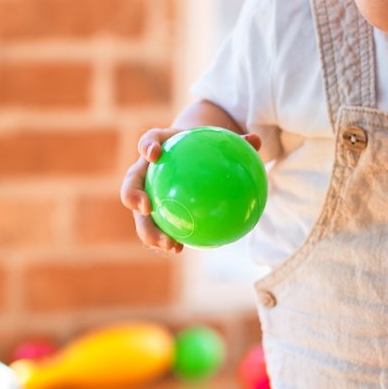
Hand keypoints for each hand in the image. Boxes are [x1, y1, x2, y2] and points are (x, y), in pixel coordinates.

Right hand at [121, 124, 261, 253]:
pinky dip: (165, 238)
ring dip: (148, 231)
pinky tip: (180, 248)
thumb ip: (235, 141)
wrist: (189, 156)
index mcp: (157, 147)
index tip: (153, 153)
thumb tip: (256, 140)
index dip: (146, 146)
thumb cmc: (204, 146)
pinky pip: (156, 227)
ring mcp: (145, 194)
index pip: (148, 142)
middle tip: (146, 208)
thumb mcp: (219, 141)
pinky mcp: (152, 213)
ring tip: (166, 243)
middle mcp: (144, 172)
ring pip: (139, 215)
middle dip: (133, 197)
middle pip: (131, 184)